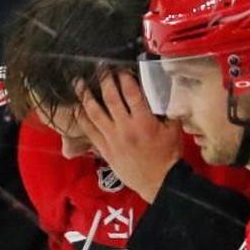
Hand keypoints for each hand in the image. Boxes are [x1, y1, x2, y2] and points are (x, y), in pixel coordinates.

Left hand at [76, 69, 181, 202]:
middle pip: (110, 98)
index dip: (124, 76)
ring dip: (85, 95)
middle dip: (104, 79)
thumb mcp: (173, 129)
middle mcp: (125, 127)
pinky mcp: (104, 149)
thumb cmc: (168, 155)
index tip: (120, 67)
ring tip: (79, 82)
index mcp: (143, 121)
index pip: (131, 92)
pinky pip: (89, 131)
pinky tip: (76, 108)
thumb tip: (162, 90)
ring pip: (93, 112)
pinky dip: (81, 118)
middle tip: (99, 67)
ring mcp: (112, 139)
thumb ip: (167, 109)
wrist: (159, 182)